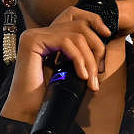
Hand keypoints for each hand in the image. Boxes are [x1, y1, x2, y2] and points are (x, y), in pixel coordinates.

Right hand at [0, 7, 110, 122]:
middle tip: (98, 74)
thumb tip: (105, 39)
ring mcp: (35, 35)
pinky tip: (81, 75)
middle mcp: (41, 32)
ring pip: (76, 36)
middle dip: (96, 50)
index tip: (105, 48)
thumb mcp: (70, 69)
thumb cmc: (48, 94)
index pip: (78, 22)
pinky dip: (79, 59)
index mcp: (49, 37)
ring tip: (90, 79)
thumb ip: (81, 53)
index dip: (96, 30)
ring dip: (89, 59)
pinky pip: (66, 42)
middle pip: (80, 27)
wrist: (28, 111)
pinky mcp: (33, 40)